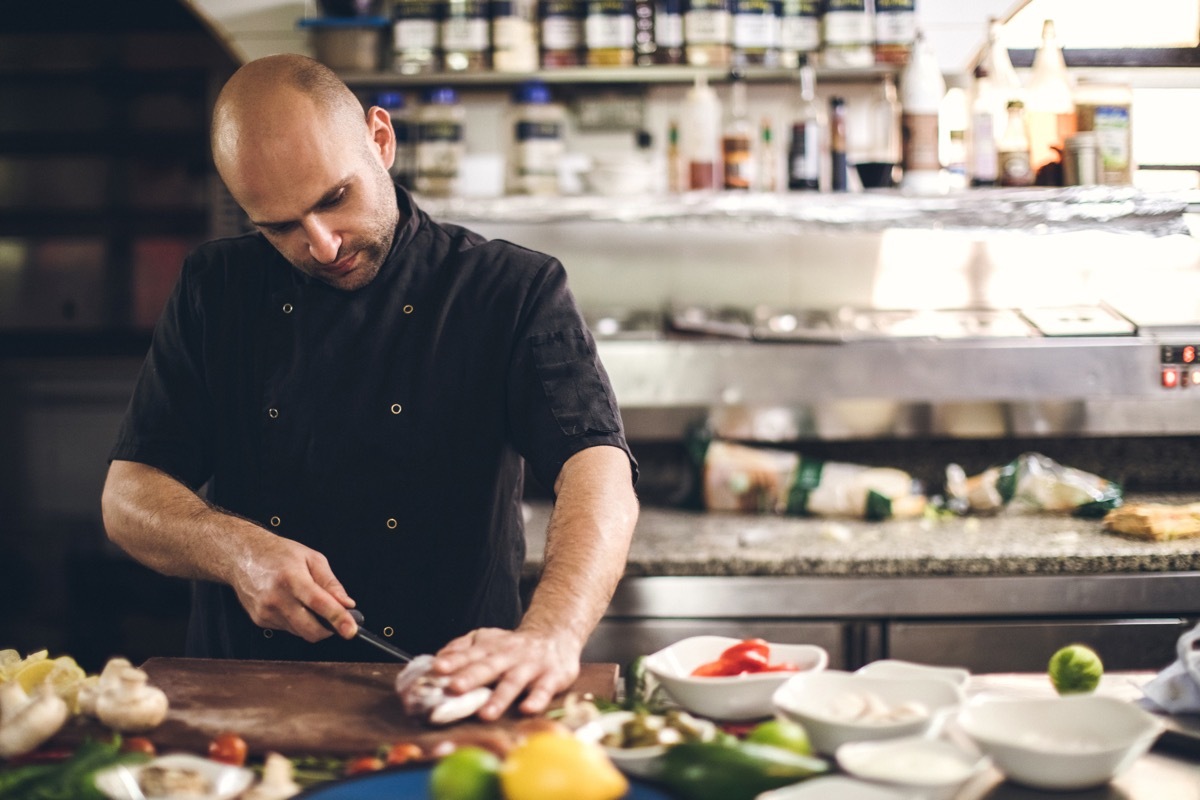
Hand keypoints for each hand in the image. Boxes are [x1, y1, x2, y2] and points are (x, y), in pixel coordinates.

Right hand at [228, 532, 356, 641]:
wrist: (242, 556)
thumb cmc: (278, 554)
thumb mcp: (312, 558)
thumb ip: (331, 583)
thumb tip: (347, 604)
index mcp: (291, 578)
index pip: (318, 603)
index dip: (337, 618)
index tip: (351, 629)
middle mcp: (276, 598)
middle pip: (310, 629)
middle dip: (329, 629)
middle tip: (337, 619)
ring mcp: (266, 612)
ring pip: (300, 632)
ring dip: (312, 624)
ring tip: (308, 602)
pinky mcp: (260, 621)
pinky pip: (288, 629)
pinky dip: (297, 622)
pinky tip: (292, 605)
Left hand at [432, 627, 581, 719]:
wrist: (556, 634)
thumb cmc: (513, 646)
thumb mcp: (488, 639)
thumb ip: (463, 648)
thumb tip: (438, 658)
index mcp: (490, 648)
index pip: (469, 654)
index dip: (454, 661)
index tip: (438, 669)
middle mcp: (509, 656)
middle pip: (488, 667)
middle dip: (471, 677)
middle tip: (454, 688)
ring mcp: (530, 666)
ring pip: (513, 682)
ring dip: (499, 698)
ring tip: (485, 714)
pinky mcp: (552, 677)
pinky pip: (543, 690)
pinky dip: (536, 700)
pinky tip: (527, 709)